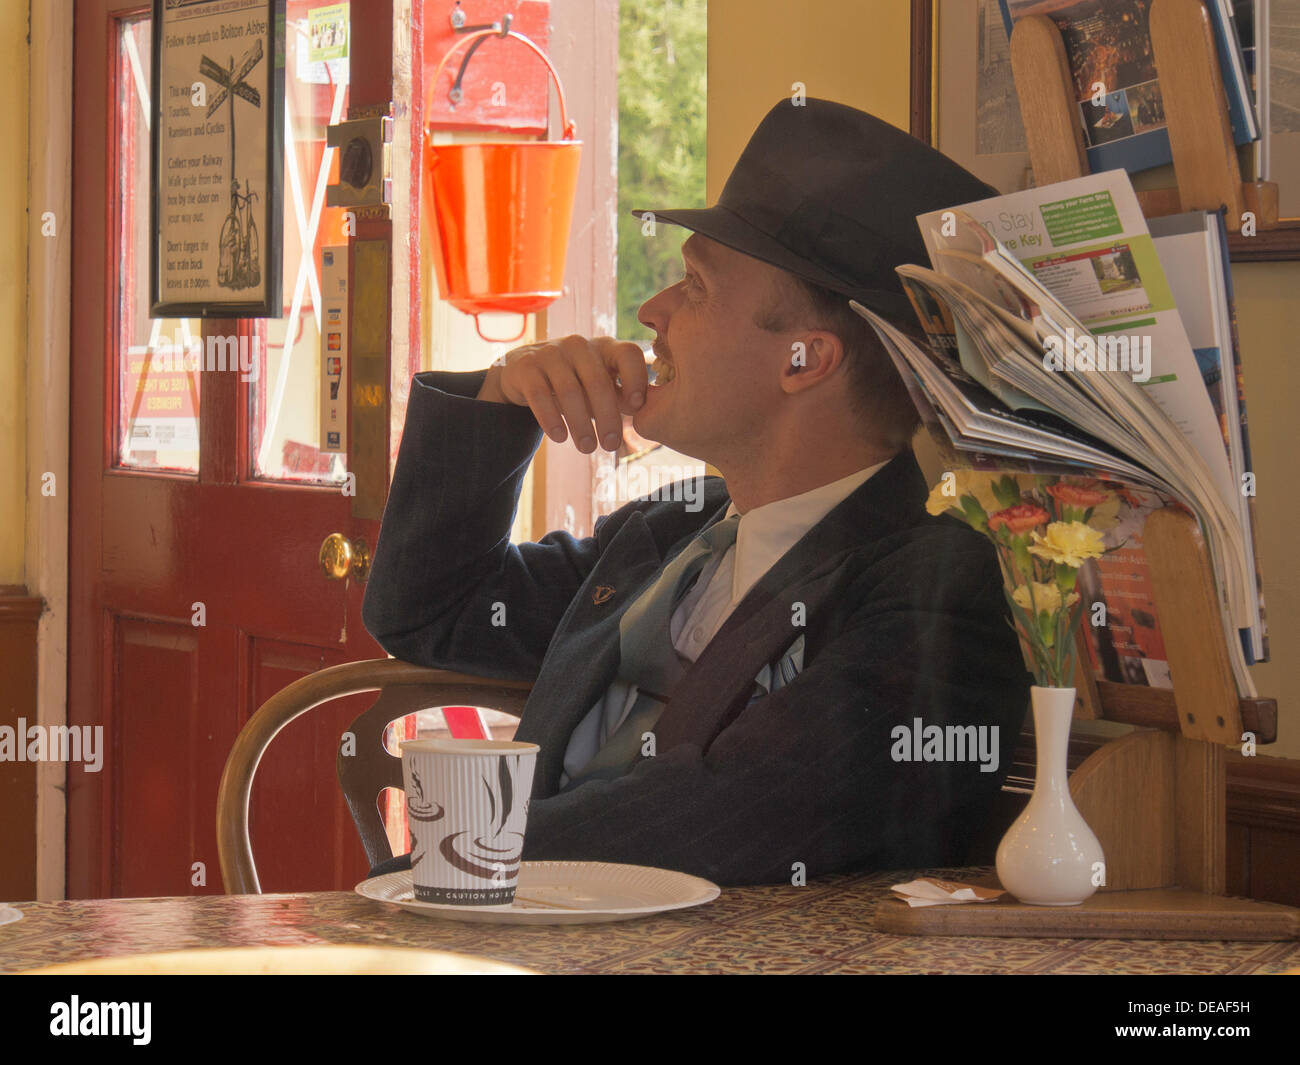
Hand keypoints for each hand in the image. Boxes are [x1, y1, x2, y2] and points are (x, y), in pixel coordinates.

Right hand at [476, 335, 647, 453]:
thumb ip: (622, 397)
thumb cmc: (575, 382)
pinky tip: (559, 437)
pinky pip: (540, 394)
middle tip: (610, 445)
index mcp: (606, 347)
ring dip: (580, 423)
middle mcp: (580, 345)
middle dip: (607, 416)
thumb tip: (646, 417)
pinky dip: (551, 418)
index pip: (629, 354)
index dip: (636, 378)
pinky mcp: (526, 366)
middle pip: (598, 381)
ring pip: (569, 390)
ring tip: (586, 448)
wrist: (524, 372)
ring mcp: (551, 353)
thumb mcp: (600, 386)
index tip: (636, 407)